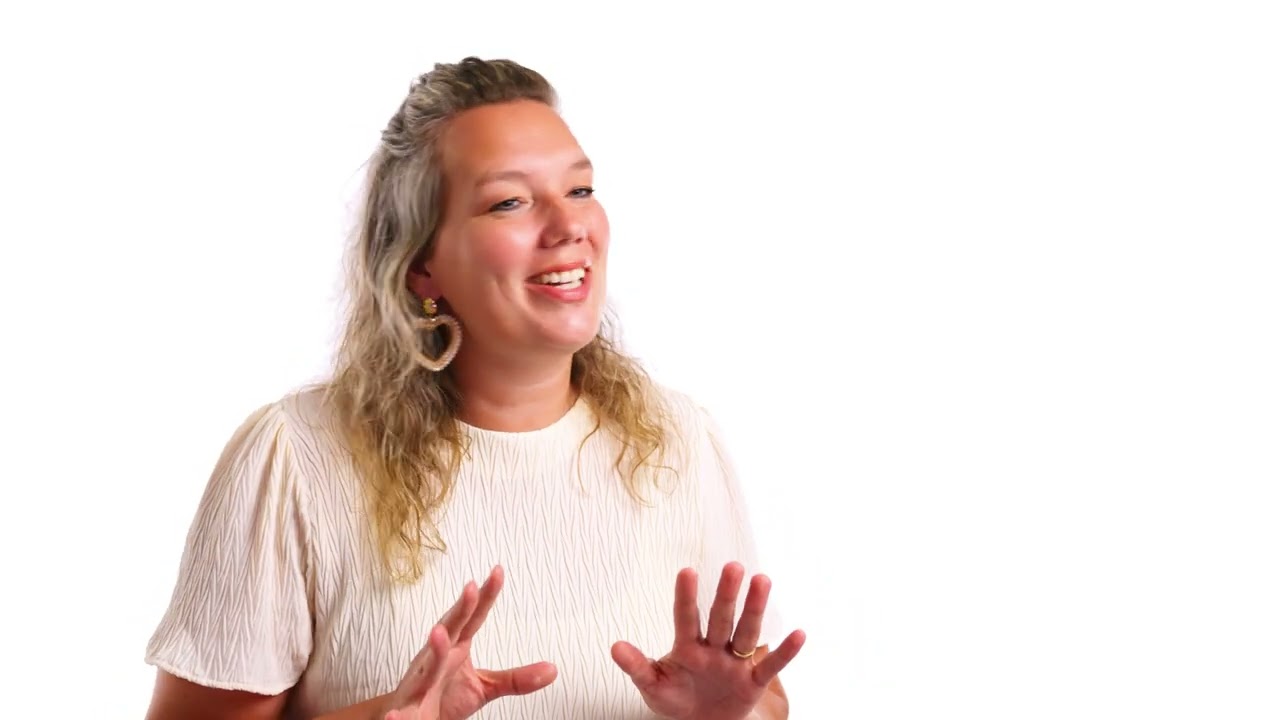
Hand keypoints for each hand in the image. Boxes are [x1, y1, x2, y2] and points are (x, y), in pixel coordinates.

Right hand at [384, 566, 557, 719]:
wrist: (410, 719)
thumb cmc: (443, 697)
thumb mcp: (484, 686)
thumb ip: (516, 678)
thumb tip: (552, 669)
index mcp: (454, 650)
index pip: (473, 619)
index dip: (484, 597)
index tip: (498, 572)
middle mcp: (435, 661)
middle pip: (448, 631)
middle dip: (459, 611)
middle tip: (471, 588)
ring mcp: (418, 684)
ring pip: (424, 667)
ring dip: (432, 651)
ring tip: (438, 633)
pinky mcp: (405, 712)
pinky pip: (401, 715)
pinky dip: (397, 716)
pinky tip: (396, 716)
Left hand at [610, 563, 804, 719]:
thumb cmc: (675, 699)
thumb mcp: (652, 685)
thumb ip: (637, 666)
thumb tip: (614, 646)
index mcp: (687, 647)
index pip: (686, 618)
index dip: (686, 596)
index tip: (687, 571)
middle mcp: (713, 648)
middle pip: (720, 618)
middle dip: (726, 594)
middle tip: (733, 566)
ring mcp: (734, 663)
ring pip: (745, 633)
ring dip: (754, 608)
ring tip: (763, 580)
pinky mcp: (752, 682)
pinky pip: (771, 666)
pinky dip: (785, 652)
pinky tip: (799, 633)